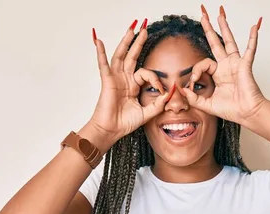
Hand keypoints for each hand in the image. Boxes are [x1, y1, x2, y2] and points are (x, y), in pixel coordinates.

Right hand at [85, 21, 171, 146]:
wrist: (112, 130)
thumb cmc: (125, 123)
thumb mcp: (147, 113)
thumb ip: (159, 104)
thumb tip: (171, 93)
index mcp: (133, 86)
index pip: (146, 74)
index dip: (156, 80)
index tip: (161, 90)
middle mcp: (124, 79)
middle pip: (132, 56)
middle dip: (139, 42)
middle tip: (145, 28)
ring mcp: (115, 78)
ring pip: (121, 55)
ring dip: (126, 41)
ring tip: (132, 28)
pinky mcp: (107, 81)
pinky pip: (103, 64)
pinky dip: (100, 52)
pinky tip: (98, 40)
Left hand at [180, 6, 267, 126]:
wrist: (246, 114)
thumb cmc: (232, 110)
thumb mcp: (207, 105)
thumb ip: (194, 99)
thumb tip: (182, 90)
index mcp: (218, 74)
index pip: (203, 64)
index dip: (195, 72)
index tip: (193, 84)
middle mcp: (226, 66)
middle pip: (216, 43)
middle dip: (209, 29)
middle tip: (203, 16)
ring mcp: (236, 64)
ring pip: (229, 41)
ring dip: (224, 27)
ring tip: (220, 14)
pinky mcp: (245, 65)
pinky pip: (250, 49)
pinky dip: (253, 38)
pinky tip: (254, 27)